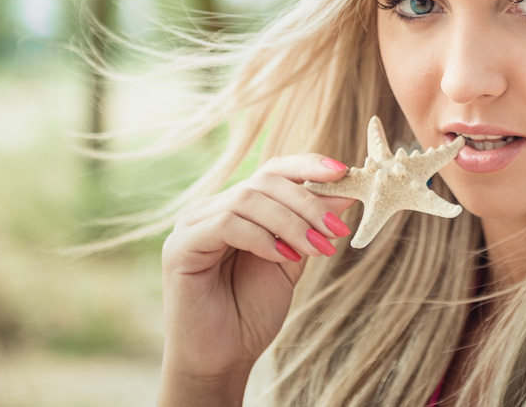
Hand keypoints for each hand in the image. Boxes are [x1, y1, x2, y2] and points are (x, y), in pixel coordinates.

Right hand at [158, 154, 354, 400]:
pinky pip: (225, 224)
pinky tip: (283, 257)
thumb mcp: (292, 260)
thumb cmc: (252, 310)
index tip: (344, 171)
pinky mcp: (181, 247)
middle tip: (338, 228)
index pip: (273, 171)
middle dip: (308, 202)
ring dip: (291, 222)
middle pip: (265, 182)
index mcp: (238, 207)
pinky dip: (261, 237)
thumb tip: (345, 193)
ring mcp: (193, 224)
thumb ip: (310, 226)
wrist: (222, 358)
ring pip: (248, 200)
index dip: (307, 165)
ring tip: (318, 248)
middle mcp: (213, 208)